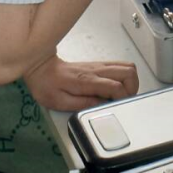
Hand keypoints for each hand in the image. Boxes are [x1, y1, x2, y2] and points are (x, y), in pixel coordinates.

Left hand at [22, 56, 138, 111]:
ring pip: (128, 66)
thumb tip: (102, 105)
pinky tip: (117, 88)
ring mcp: (99, 65)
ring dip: (131, 82)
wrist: (40, 67)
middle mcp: (96, 70)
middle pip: (129, 72)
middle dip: (132, 89)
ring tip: (121, 96)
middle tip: (123, 101)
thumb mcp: (59, 102)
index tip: (117, 107)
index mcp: (87, 80)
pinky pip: (121, 65)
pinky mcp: (99, 64)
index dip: (122, 99)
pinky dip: (126, 77)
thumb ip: (82, 104)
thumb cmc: (47, 85)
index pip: (116, 86)